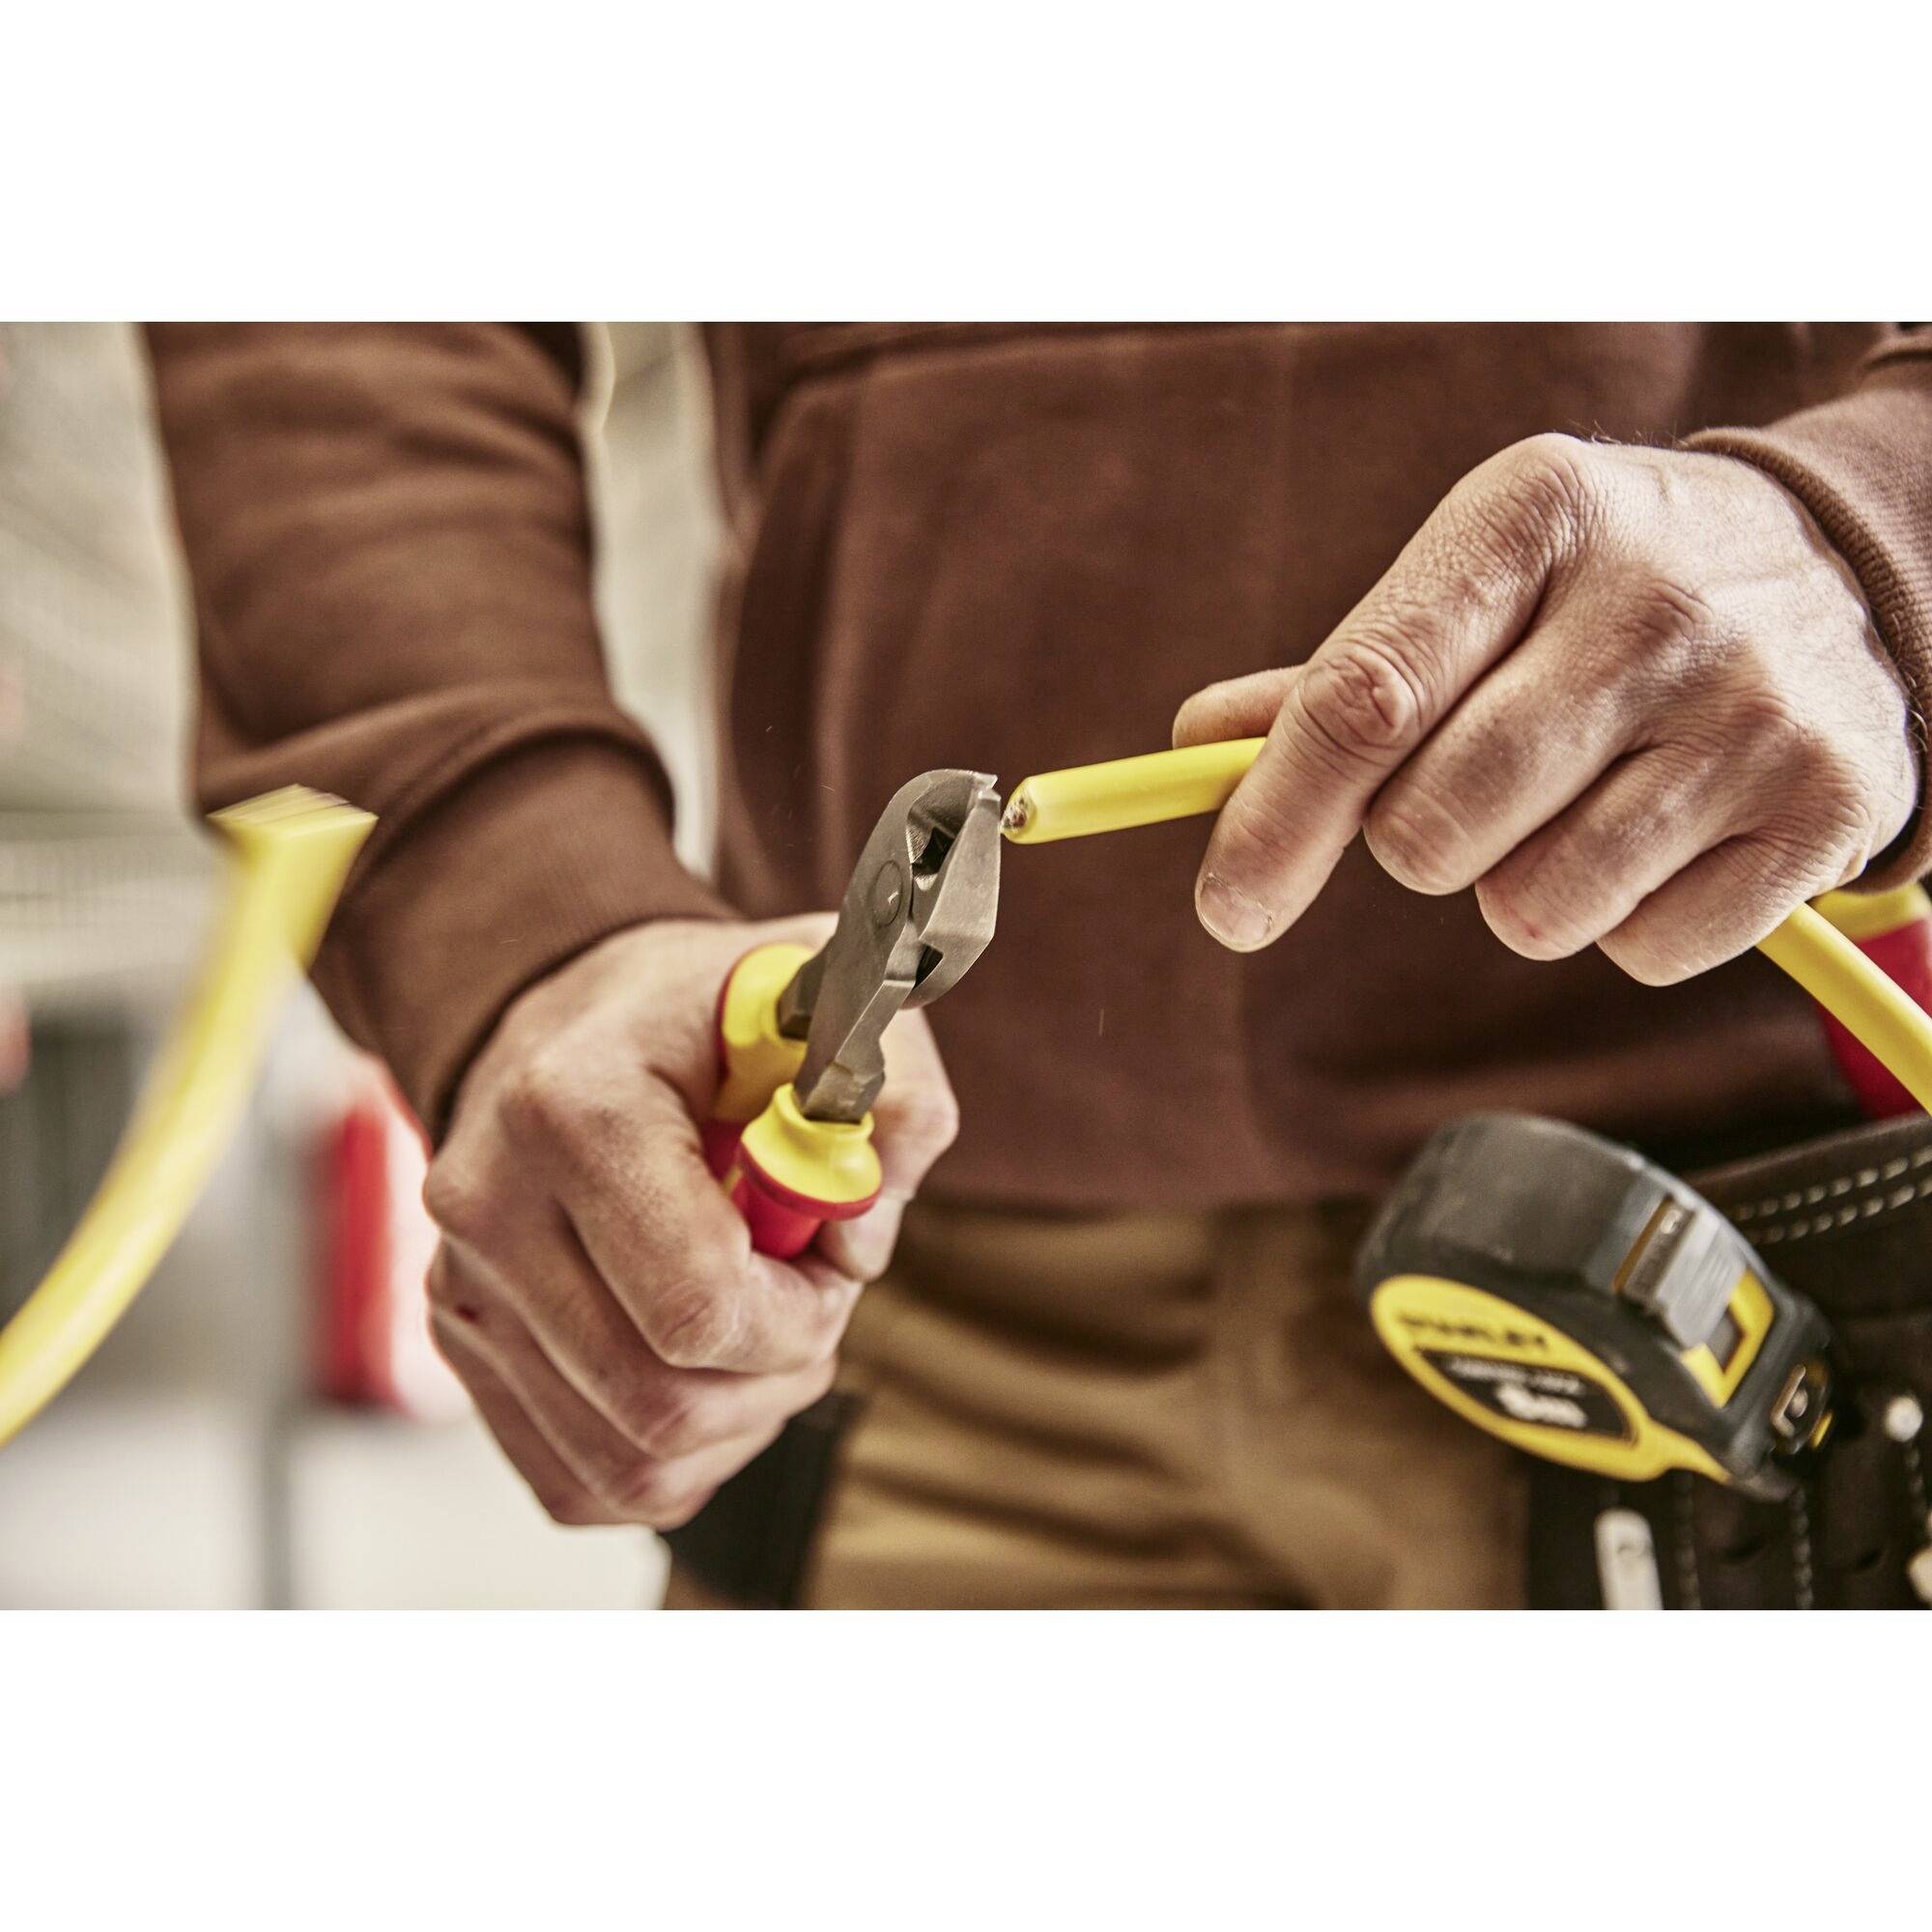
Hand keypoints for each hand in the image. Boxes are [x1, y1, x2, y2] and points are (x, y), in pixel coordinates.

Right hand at [422, 916, 959, 1527]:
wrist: (586, 1018)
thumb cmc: (721, 1016)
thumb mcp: (835, 1004)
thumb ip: (897, 1095)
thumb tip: (863, 1231)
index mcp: (573, 1108)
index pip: (699, 1306)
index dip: (804, 1315)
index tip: (834, 1260)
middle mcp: (490, 1203)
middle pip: (664, 1405)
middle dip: (779, 1376)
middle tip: (811, 1301)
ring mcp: (461, 1285)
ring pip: (633, 1465)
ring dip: (738, 1421)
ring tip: (764, 1325)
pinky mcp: (463, 1346)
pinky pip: (586, 1483)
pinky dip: (676, 1456)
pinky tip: (705, 1365)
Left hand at [1175, 434, 1917, 981]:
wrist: (1849, 571)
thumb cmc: (1607, 587)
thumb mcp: (1483, 579)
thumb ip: (1344, 671)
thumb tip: (1200, 746)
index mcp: (1536, 515)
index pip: (1365, 698)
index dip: (1275, 819)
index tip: (1226, 906)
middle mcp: (1656, 601)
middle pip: (1430, 830)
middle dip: (1416, 846)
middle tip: (1473, 793)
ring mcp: (1754, 707)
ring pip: (1533, 911)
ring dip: (1521, 890)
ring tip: (1585, 801)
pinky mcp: (1826, 810)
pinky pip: (1643, 952)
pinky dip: (1626, 923)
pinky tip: (1666, 833)